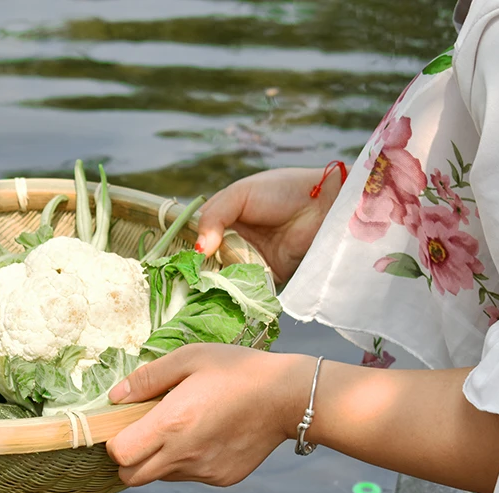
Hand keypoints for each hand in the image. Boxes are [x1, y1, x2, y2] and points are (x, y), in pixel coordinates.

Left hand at [106, 343, 313, 486]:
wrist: (286, 396)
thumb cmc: (236, 370)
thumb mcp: (189, 358)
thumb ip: (147, 378)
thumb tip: (115, 397)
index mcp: (171, 424)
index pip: (120, 455)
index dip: (115, 441)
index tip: (125, 424)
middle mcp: (184, 455)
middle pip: (131, 477)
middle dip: (128, 459)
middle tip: (144, 432)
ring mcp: (204, 471)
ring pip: (160, 477)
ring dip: (158, 459)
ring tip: (182, 429)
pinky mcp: (222, 478)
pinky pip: (190, 477)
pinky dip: (187, 462)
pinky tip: (206, 436)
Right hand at [195, 167, 344, 283]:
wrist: (324, 205)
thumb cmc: (283, 190)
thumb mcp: (240, 194)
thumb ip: (214, 217)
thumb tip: (198, 249)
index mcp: (224, 218)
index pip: (195, 237)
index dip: (186, 248)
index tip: (175, 260)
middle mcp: (233, 241)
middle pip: (207, 261)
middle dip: (198, 270)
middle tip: (184, 280)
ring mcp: (249, 261)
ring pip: (223, 277)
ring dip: (215, 283)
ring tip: (201, 290)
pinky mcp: (265, 278)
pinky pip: (246, 289)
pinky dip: (236, 292)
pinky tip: (224, 295)